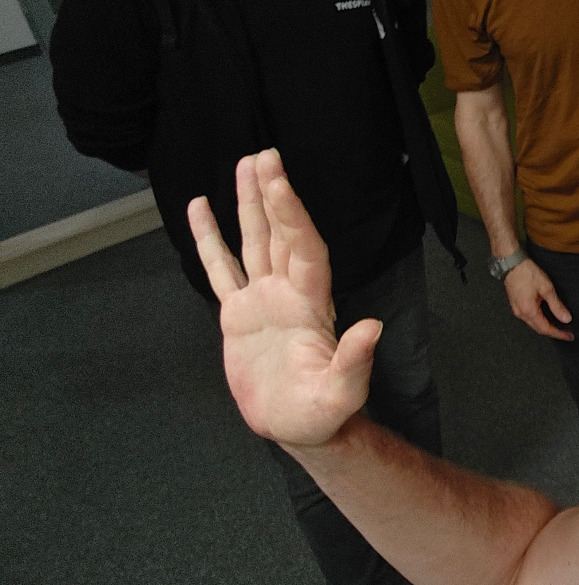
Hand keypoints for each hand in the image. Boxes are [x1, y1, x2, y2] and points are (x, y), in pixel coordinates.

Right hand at [188, 150, 375, 448]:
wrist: (298, 428)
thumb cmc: (323, 414)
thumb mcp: (342, 391)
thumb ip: (355, 360)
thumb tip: (373, 327)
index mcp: (312, 303)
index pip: (302, 247)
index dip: (291, 214)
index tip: (279, 181)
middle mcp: (288, 292)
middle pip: (280, 233)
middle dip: (273, 196)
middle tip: (265, 155)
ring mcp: (263, 301)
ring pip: (253, 242)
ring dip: (249, 205)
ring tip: (243, 164)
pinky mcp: (238, 315)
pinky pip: (221, 269)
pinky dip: (210, 240)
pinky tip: (198, 209)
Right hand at [504, 258, 574, 342]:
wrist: (511, 263)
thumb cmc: (528, 273)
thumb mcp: (547, 289)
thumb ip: (556, 305)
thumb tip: (566, 319)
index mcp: (528, 311)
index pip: (545, 329)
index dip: (558, 334)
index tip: (569, 336)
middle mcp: (520, 314)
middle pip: (539, 328)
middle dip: (553, 332)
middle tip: (566, 333)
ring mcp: (516, 309)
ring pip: (533, 323)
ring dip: (546, 326)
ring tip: (559, 326)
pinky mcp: (516, 304)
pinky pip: (529, 317)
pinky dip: (539, 320)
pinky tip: (547, 317)